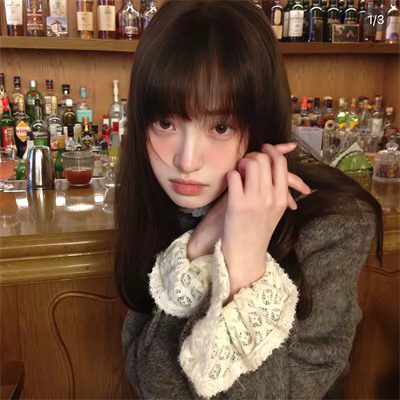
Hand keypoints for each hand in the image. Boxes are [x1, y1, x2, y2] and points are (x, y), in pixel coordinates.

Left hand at [222, 143, 307, 300]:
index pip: (281, 164)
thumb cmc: (258, 229)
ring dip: (241, 164)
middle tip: (246, 164)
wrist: (245, 253)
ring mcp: (254, 200)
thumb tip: (280, 163)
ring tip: (238, 173)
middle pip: (264, 159)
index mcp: (282, 198)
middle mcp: (271, 197)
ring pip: (250, 164)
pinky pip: (233, 175)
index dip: (272, 150)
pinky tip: (231, 184)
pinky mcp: (237, 204)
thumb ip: (277, 187)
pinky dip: (231, 175)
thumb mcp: (274, 210)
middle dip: (253, 156)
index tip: (263, 148)